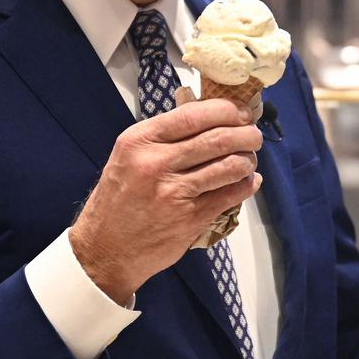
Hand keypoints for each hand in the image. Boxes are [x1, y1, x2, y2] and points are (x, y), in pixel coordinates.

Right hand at [69, 100, 262, 304]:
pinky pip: (230, 196)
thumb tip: (208, 120)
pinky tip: (247, 182)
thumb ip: (163, 139)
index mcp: (139, 141)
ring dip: (248, 160)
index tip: (241, 112)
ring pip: (229, 166)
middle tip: (253, 136)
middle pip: (218, 139)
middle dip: (245, 134)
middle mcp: (156, 163)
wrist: (106, 248)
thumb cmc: (118, 200)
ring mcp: (174, 192)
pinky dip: (246, 185)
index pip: (193, 115)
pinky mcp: (190, 218)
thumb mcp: (129, 157)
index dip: (226, 110)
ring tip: (249, 159)